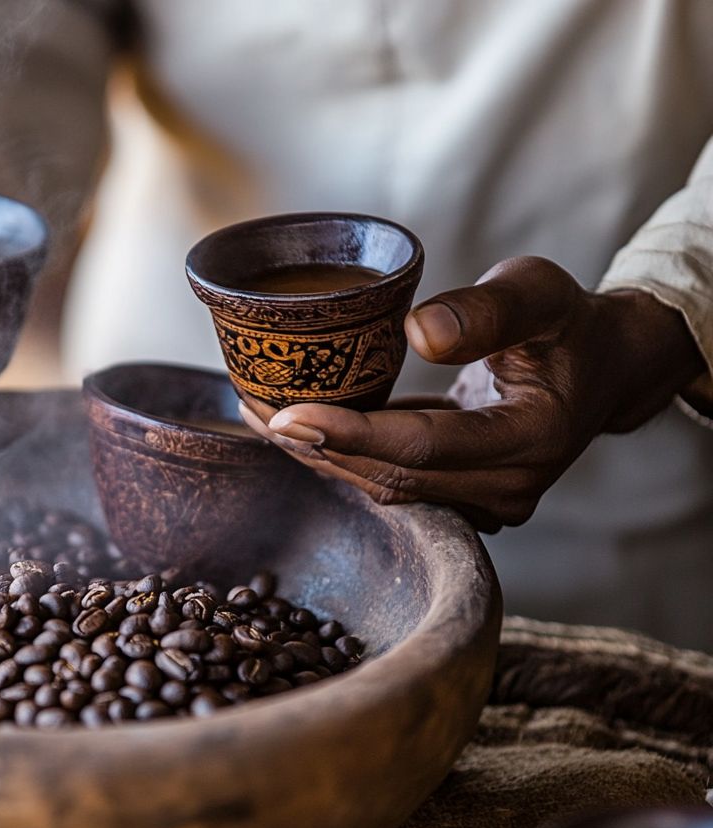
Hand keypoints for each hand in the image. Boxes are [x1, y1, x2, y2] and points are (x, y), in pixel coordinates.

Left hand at [239, 256, 706, 531]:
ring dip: (322, 457)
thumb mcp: (538, 293)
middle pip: (393, 477)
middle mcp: (509, 487)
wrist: (607, 367)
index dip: (349, 434)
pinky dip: (347, 458)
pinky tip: (301, 429)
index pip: (422, 447)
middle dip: (316, 448)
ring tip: (259, 416)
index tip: (285, 414)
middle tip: (251, 410)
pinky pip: (396, 483)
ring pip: (387, 488)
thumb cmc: (569, 323)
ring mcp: (489, 503)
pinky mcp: (468, 499)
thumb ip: (485, 310)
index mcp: (531, 437)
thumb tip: (416, 333)